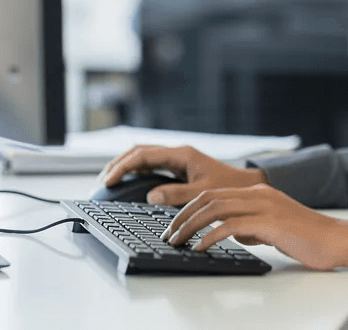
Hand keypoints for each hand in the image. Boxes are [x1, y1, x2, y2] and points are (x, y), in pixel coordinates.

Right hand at [97, 145, 267, 205]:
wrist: (246, 185)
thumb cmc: (228, 187)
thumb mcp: (202, 193)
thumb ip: (176, 195)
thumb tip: (150, 196)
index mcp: (181, 154)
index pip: (143, 155)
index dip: (122, 167)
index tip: (108, 181)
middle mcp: (177, 153)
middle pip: (139, 152)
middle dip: (118, 164)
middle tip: (101, 182)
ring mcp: (177, 159)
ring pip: (143, 156)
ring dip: (125, 166)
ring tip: (108, 181)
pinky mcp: (178, 167)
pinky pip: (151, 164)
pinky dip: (136, 170)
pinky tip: (127, 181)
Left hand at [161, 184, 347, 272]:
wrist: (337, 240)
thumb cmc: (308, 238)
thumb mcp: (273, 228)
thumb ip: (252, 226)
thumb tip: (232, 232)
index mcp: (259, 192)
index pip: (214, 193)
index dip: (190, 207)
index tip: (175, 224)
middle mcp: (259, 194)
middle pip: (209, 197)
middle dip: (183, 215)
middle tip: (169, 234)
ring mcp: (264, 205)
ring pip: (215, 208)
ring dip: (190, 225)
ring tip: (177, 241)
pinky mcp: (269, 222)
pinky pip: (230, 226)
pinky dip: (210, 236)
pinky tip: (201, 247)